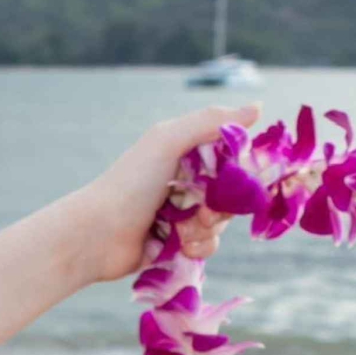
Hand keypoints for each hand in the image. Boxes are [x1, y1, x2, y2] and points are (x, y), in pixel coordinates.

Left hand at [71, 104, 260, 282]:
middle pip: (230, 194)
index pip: (231, 158)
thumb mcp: (168, 141)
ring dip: (207, 229)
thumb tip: (258, 107)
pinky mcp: (177, 242)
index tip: (239, 183)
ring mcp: (180, 213)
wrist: (97, 234)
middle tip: (202, 211)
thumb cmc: (130, 183)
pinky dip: (198, 247)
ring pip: (220, 222)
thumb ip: (211, 122)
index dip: (240, 172)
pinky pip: (207, 245)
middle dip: (222, 206)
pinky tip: (178, 246)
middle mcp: (184, 181)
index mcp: (184, 153)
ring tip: (182, 232)